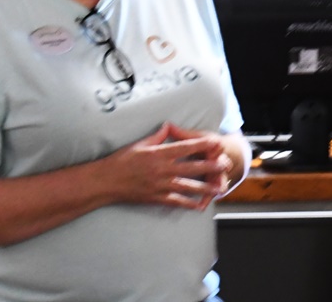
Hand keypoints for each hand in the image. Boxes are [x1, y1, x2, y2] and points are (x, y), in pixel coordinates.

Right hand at [100, 122, 229, 209]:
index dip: (202, 145)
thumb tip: (168, 126)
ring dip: (205, 187)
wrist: (105, 181)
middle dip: (210, 166)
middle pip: (191, 167)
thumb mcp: (139, 144)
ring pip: (187, 186)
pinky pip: (175, 202)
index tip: (215, 143)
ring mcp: (160, 185)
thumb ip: (157, 137)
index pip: (185, 148)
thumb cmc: (121, 161)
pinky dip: (187, 204)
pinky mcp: (155, 197)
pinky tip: (199, 206)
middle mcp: (162, 169)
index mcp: (159, 154)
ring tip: (219, 188)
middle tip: (225, 165)